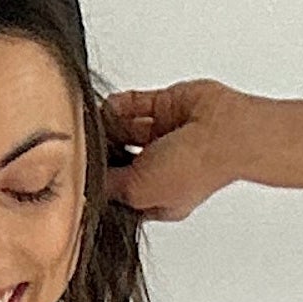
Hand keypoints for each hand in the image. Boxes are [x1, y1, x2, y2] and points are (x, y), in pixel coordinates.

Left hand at [98, 79, 256, 222]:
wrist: (222, 131)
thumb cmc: (194, 169)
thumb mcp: (137, 192)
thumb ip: (107, 186)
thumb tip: (85, 179)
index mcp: (156, 197)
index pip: (119, 192)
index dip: (102, 185)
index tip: (80, 174)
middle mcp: (160, 168)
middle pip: (119, 158)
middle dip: (104, 152)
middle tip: (85, 145)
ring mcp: (162, 136)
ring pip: (124, 128)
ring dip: (109, 125)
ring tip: (97, 123)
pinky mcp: (165, 107)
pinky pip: (135, 103)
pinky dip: (121, 105)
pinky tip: (111, 108)